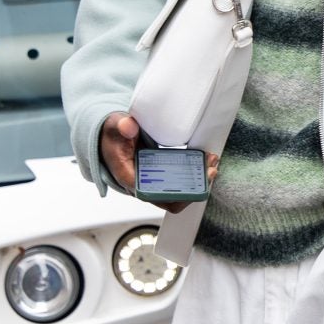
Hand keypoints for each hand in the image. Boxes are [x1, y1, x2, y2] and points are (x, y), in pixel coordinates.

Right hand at [100, 113, 218, 211]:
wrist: (111, 137)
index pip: (150, 194)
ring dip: (197, 182)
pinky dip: (193, 175)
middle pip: (169, 197)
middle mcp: (140, 185)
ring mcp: (151, 183)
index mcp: (128, 177)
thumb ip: (121, 125)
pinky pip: (178, 183)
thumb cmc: (112, 136)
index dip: (172, 193)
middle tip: (210, 170)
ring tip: (211, 165)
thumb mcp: (113, 127)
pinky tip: (205, 162)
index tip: (191, 183)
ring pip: (176, 192)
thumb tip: (129, 126)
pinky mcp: (160, 177)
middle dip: (193, 187)